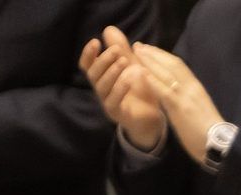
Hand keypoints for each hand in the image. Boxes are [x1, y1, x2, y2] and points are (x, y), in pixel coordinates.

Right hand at [79, 26, 164, 149]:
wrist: (154, 118)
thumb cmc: (140, 91)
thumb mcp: (132, 66)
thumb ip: (122, 50)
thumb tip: (109, 29)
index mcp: (102, 79)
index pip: (87, 65)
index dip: (88, 54)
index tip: (96, 41)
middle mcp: (101, 90)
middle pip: (93, 74)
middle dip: (103, 60)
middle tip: (116, 50)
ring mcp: (107, 103)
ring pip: (102, 87)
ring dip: (112, 72)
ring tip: (123, 61)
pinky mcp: (117, 115)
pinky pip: (113, 101)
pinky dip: (120, 88)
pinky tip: (129, 78)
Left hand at [131, 42, 224, 164]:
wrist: (219, 144)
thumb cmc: (210, 132)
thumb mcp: (199, 109)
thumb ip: (187, 100)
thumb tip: (174, 95)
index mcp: (197, 88)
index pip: (179, 66)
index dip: (164, 56)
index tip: (151, 50)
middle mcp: (192, 88)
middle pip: (172, 64)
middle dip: (154, 53)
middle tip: (139, 45)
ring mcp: (186, 96)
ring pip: (166, 73)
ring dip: (149, 61)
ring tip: (136, 52)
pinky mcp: (180, 107)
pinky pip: (163, 90)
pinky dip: (151, 79)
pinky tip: (140, 72)